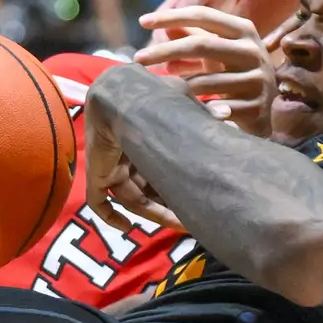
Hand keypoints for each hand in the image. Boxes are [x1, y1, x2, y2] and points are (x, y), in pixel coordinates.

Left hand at [84, 70, 185, 231]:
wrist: (119, 95)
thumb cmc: (153, 98)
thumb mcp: (182, 104)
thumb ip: (201, 115)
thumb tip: (225, 118)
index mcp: (145, 140)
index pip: (163, 171)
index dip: (180, 187)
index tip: (198, 199)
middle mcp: (128, 156)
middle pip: (149, 189)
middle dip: (170, 207)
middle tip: (191, 220)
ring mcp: (111, 167)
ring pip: (132, 199)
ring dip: (155, 214)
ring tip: (179, 224)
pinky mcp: (97, 175)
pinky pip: (99, 203)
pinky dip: (111, 217)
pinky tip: (126, 227)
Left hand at [135, 5, 274, 138]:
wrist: (265, 112)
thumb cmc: (235, 74)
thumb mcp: (216, 52)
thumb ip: (194, 37)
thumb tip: (164, 26)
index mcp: (244, 30)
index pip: (204, 15)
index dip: (172, 16)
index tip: (142, 21)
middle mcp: (254, 51)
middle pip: (202, 45)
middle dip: (165, 51)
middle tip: (137, 59)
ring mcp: (258, 80)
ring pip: (206, 83)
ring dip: (180, 88)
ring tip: (163, 93)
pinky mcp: (256, 107)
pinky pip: (216, 108)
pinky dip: (197, 111)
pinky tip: (186, 114)